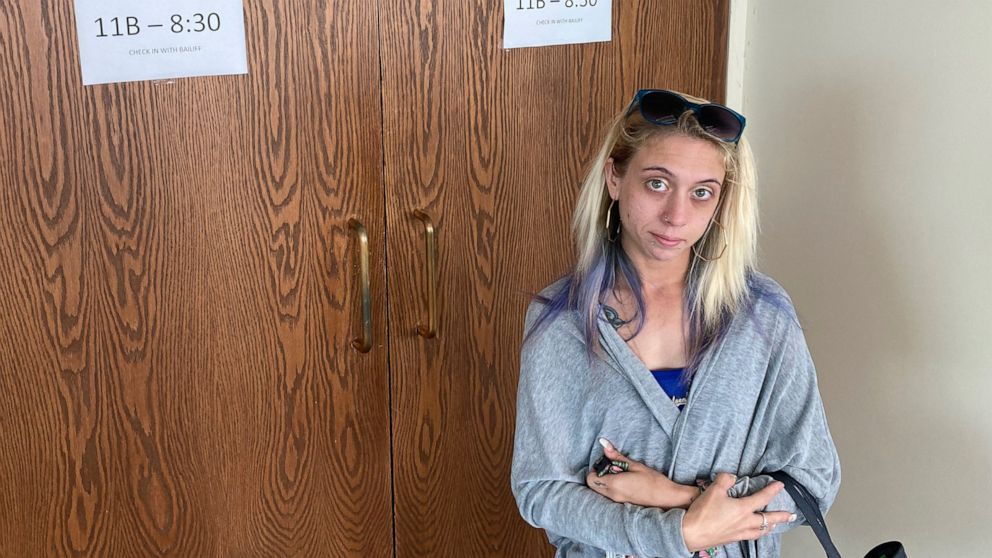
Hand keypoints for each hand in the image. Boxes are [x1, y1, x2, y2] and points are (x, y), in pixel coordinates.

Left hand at [585, 438, 697, 508]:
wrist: (667, 498)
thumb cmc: (653, 481)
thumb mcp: (635, 465)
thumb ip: (617, 456)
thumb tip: (603, 444)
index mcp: (614, 484)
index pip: (591, 479)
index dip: (594, 469)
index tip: (604, 463)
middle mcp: (613, 495)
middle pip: (593, 486)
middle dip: (598, 475)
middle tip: (611, 467)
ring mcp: (618, 501)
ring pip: (601, 491)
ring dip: (605, 481)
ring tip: (620, 473)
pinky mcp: (623, 503)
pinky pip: (610, 495)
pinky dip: (611, 487)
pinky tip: (625, 481)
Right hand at [681, 473, 796, 551]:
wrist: (690, 533)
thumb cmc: (702, 514)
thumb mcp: (713, 490)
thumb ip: (724, 480)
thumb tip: (731, 476)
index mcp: (742, 509)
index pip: (762, 498)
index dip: (772, 490)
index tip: (780, 486)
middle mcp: (745, 523)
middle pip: (768, 519)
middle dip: (781, 516)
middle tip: (791, 515)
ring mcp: (739, 533)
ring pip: (760, 531)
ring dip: (769, 527)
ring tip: (773, 525)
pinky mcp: (731, 539)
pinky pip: (750, 537)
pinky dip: (756, 533)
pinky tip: (752, 532)